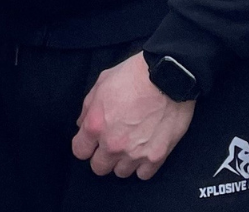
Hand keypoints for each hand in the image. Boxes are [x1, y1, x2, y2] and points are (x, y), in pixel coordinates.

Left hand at [70, 52, 193, 179]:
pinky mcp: (156, 157)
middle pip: (99, 167)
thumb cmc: (135, 75)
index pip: (80, 151)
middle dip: (102, 157)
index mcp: (96, 125)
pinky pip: (143, 174)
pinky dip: (143, 166)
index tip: (92, 141)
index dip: (85, 145)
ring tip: (131, 146)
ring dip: (123, 161)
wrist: (169, 76)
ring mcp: (135, 153)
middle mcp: (112, 144)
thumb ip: (88, 108)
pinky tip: (144, 151)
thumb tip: (82, 124)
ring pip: (121, 173)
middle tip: (112, 143)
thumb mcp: (102, 83)